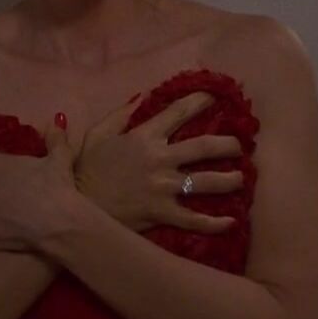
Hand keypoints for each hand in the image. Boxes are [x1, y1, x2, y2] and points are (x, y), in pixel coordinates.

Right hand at [74, 91, 244, 232]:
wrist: (75, 209)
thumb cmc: (85, 171)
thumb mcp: (97, 135)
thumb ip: (119, 114)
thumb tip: (141, 96)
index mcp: (144, 136)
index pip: (178, 113)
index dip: (199, 102)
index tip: (215, 97)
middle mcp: (159, 158)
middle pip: (204, 147)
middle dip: (227, 144)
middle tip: (240, 146)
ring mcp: (163, 187)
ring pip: (206, 182)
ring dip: (230, 180)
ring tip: (241, 179)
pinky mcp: (162, 213)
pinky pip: (194, 219)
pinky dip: (215, 222)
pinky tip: (231, 221)